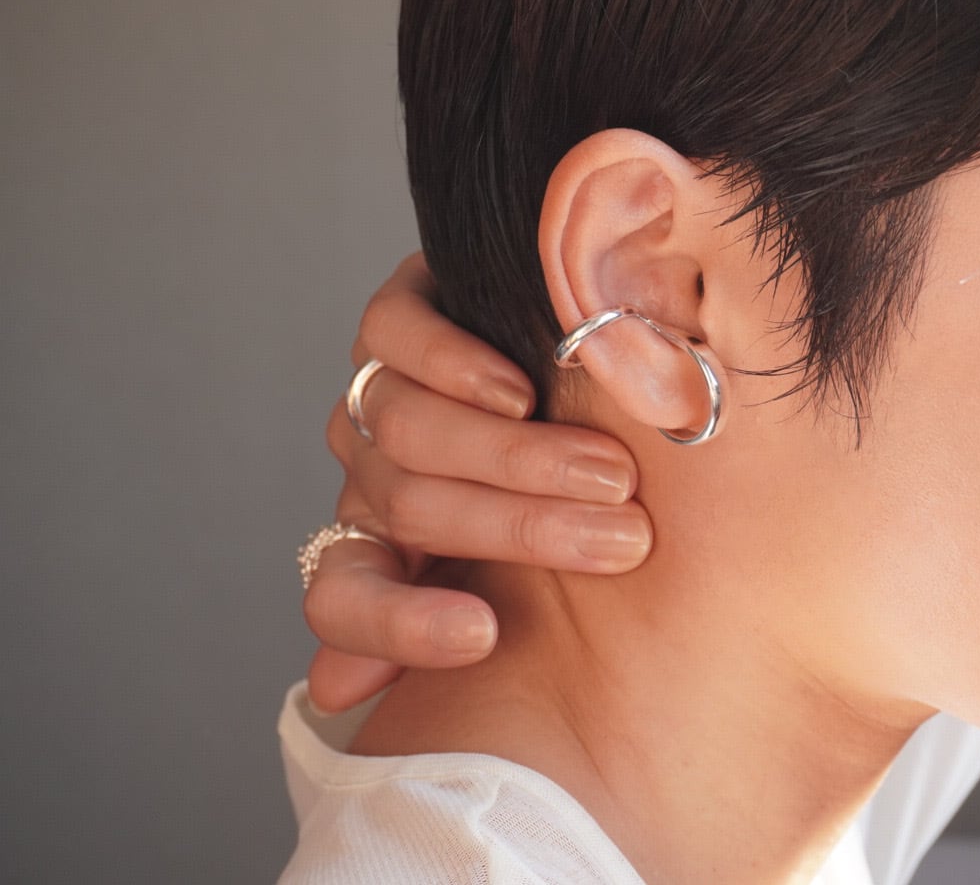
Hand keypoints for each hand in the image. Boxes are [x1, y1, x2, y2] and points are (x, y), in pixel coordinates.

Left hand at [304, 253, 649, 712]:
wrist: (567, 350)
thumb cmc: (560, 477)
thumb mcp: (526, 561)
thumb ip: (458, 611)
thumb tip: (330, 692)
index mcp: (382, 544)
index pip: (343, 599)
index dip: (397, 625)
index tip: (485, 635)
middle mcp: (370, 470)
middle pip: (414, 505)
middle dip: (526, 528)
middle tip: (623, 538)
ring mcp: (376, 388)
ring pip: (409, 429)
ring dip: (516, 457)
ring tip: (609, 472)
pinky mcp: (394, 313)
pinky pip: (396, 339)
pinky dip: (457, 368)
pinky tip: (521, 390)